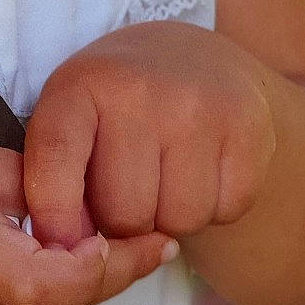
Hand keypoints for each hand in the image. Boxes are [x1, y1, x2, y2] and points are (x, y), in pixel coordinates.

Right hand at [0, 137, 166, 304]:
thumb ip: (10, 176)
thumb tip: (69, 191)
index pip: (57, 279)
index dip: (107, 260)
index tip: (141, 229)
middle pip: (77, 304)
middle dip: (117, 269)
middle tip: (146, 224)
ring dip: (89, 287)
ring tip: (103, 239)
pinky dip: (57, 300)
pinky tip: (52, 263)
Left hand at [23, 23, 278, 254]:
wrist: (196, 57)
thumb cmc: (118, 105)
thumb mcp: (71, 117)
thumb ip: (54, 178)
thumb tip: (67, 247)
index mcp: (81, 83)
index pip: (55, 158)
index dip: (55, 216)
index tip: (61, 246)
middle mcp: (141, 89)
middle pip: (125, 214)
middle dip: (125, 222)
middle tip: (130, 189)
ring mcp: (201, 107)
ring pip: (178, 222)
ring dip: (171, 219)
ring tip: (166, 179)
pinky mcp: (250, 128)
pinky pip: (227, 211)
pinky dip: (216, 208)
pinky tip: (203, 172)